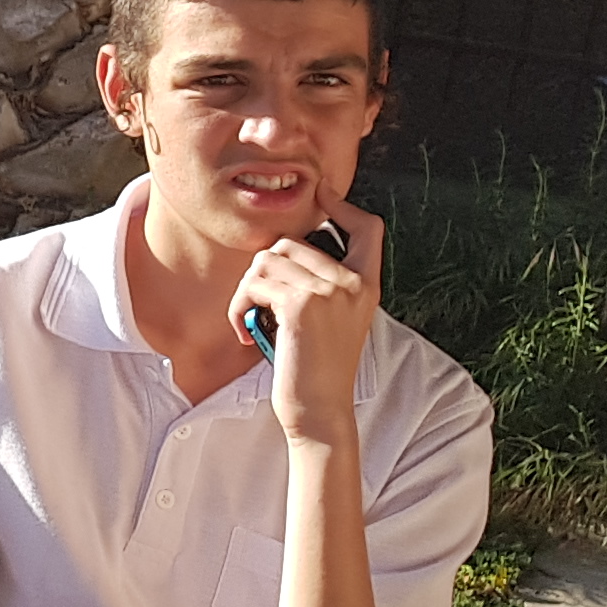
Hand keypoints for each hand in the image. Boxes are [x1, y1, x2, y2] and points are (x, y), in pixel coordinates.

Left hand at [231, 201, 383, 442]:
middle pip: (290, 242)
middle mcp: (354, 283)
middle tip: (259, 309)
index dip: (344, 206)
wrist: (320, 410)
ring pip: (265, 261)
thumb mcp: (333, 322)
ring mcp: (330, 291)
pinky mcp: (301, 304)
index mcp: (367, 286)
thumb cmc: (316, 370)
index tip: (323, 195)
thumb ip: (322, 286)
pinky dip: (239, 307)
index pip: (368, 228)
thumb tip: (282, 252)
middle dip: (263, 273)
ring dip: (246, 292)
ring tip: (252, 322)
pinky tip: (247, 334)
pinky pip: (252, 284)